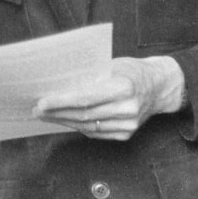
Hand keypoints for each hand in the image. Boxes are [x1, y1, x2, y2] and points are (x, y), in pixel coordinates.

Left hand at [32, 56, 185, 140]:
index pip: (86, 98)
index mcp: (124, 87)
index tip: (42, 102)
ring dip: (64, 121)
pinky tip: (64, 120)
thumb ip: (89, 76)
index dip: (61, 102)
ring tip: (46, 116)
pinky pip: (96, 133)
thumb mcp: (111, 64)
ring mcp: (129, 125)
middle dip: (57, 113)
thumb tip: (57, 84)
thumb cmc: (132, 70)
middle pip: (84, 115)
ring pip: (88, 126)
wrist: (160, 86)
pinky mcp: (127, 134)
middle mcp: (128, 109)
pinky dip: (78, 127)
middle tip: (37, 110)